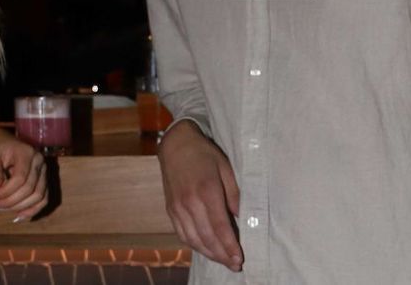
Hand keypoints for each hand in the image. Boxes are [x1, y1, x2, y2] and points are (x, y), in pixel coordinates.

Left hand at [0, 131, 48, 221]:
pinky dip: (31, 210)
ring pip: (39, 196)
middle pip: (30, 189)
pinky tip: (17, 217)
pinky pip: (42, 200)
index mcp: (28, 153)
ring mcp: (44, 172)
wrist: (4, 144)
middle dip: (10, 201)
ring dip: (19, 208)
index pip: (20, 178)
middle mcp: (40, 162)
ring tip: (1, 210)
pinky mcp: (44, 182)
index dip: (5, 191)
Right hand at [158, 121, 242, 271]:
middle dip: (222, 255)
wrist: (175, 144)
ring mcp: (177, 207)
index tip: (239, 258)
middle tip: (235, 265)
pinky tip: (206, 249)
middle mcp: (189, 202)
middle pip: (207, 237)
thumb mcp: (225, 167)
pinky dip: (195, 245)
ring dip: (209, 254)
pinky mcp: (170, 209)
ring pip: (193, 239)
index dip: (229, 245)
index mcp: (206, 190)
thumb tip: (240, 217)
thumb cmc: (204, 154)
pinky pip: (182, 234)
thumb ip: (234, 194)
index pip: (219, 225)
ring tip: (223, 261)